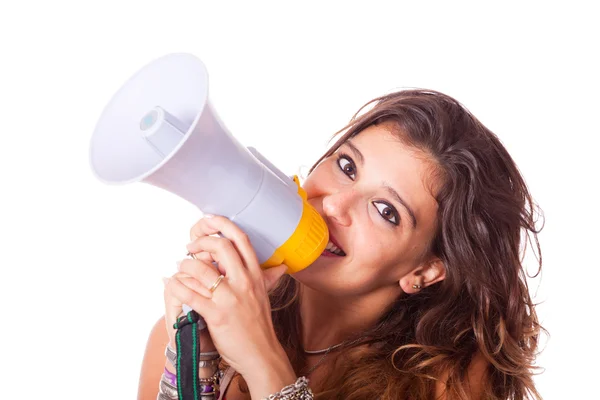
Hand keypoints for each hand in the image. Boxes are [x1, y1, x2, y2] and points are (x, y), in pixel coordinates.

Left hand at [167, 215, 290, 381]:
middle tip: (190, 247)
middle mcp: (244, 282)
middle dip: (201, 242)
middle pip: (221, 246)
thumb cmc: (260, 326)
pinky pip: (190, 294)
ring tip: (180, 267)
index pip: (242, 240)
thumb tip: (282, 266)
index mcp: (257, 275)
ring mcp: (230, 297)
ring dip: (185, 264)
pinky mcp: (216, 314)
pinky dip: (177, 286)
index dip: (224, 225)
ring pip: (202, 268)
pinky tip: (172, 283)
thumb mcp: (265, 297)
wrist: (261, 355)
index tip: (210, 220)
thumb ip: (268, 279)